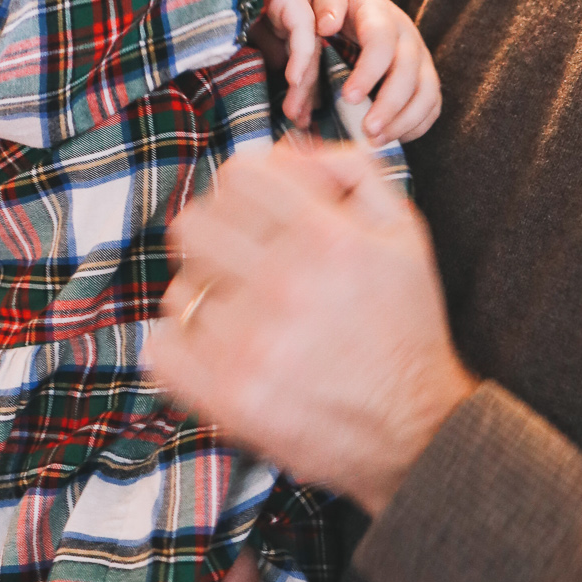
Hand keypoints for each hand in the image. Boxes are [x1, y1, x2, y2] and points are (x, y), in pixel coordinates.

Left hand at [152, 139, 479, 512]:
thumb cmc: (407, 327)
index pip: (238, 176)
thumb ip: (352, 170)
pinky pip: (161, 348)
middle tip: (240, 265)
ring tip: (244, 320)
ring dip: (206, 300)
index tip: (254, 216)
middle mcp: (284, 284)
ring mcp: (252, 344)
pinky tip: (217, 352)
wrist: (419, 431)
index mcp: (326, 237)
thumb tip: (285, 150)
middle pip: (193, 226)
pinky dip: (181, 347)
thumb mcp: (404, 231)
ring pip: (180, 291)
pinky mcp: (230, 397)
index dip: (244, 190)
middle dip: (217, 239)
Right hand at [253, 0, 318, 127]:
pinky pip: (301, 30)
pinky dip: (300, 56)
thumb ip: (265, 43)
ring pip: (309, 46)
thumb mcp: (242, 26)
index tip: (298, 116)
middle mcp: (295, 4)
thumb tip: (282, 68)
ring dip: (304, 82)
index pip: (301, 55)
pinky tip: (294, 80)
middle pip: (310, 54)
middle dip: (306, 91)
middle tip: (300, 121)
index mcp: (286, 11)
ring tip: (297, 113)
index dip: (301, 87)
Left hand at [313, 0, 441, 143]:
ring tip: (376, 140)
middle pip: (409, 74)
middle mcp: (408, 37)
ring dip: (404, 122)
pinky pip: (432, 107)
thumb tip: (327, 26)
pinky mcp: (427, 79)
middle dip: (389, 106)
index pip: (382, 42)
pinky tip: (391, 138)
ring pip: (427, 94)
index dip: (369, 71)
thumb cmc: (342, 11)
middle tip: (367, 131)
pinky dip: (416, 126)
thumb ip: (327, 7)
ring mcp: (422, 60)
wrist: (366, 11)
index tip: (349, 97)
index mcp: (382, 15)